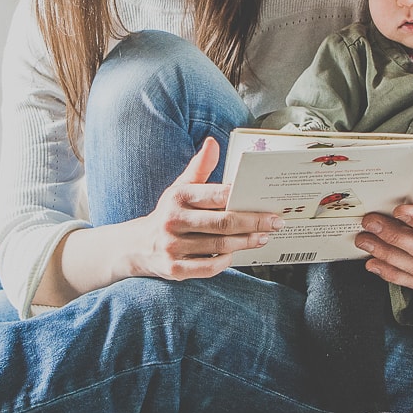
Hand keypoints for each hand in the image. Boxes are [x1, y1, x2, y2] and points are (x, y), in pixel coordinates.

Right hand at [131, 137, 280, 280]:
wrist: (138, 245)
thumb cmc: (170, 213)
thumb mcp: (180, 187)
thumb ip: (200, 167)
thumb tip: (213, 143)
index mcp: (178, 197)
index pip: (216, 195)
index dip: (242, 199)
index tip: (264, 202)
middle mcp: (173, 221)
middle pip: (223, 223)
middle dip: (254, 223)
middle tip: (275, 222)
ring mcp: (172, 247)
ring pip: (220, 246)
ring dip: (246, 242)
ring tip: (263, 237)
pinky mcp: (175, 269)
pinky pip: (209, 267)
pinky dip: (226, 261)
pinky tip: (236, 254)